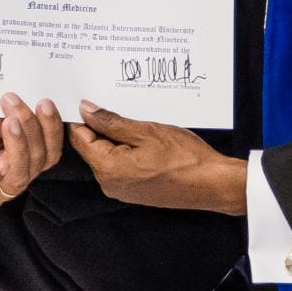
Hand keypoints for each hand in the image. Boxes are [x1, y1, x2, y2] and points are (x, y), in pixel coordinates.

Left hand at [0, 94, 63, 215]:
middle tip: (29, 103)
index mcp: (20, 154)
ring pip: (22, 173)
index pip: (48, 145)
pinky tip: (1, 159)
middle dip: (38, 129)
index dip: (53, 125)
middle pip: (42, 157)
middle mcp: (13, 173)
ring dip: (21, 145)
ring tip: (11, 120)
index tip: (47, 99)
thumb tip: (15, 87)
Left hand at [69, 102, 246, 212]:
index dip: (80, 117)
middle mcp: (109, 184)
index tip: (86, 99)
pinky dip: (125, 150)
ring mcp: (121, 190)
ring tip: (134, 121)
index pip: (80, 139)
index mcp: (107, 168)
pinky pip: (119, 166)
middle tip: (113, 104)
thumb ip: (111, 121)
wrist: (211, 184)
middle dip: (99, 126)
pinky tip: (142, 139)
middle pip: (91, 148)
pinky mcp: (133, 192)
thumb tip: (86, 110)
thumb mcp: (146, 131)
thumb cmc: (183, 158)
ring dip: (114, 138)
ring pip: (106, 156)